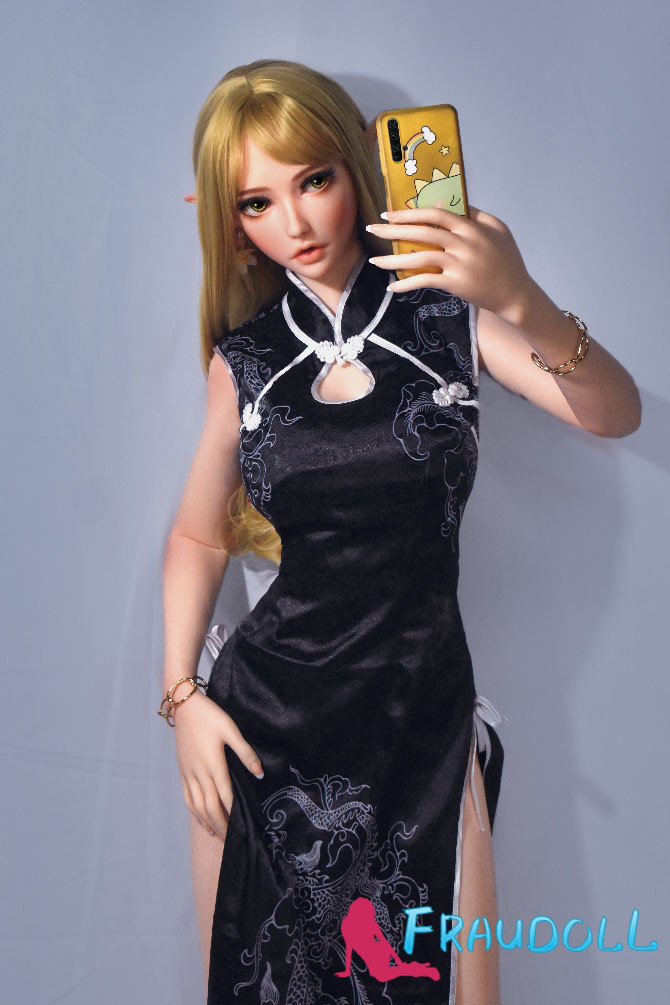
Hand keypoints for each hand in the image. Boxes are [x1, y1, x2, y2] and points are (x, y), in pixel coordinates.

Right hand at [173, 689, 263, 839]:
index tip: (244, 828)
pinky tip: (203, 822)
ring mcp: (189, 774)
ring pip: (198, 806)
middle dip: (223, 825)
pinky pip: (188, 798)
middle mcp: (199, 773)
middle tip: (234, 841)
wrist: (184, 707)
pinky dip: (196, 814)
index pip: (225, 797)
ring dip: (209, 823)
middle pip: (211, 807)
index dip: (234, 814)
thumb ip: (245, 753)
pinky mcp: (183, 772)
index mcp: (213, 764)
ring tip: (221, 836)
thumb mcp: (231, 730)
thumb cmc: (211, 716)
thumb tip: (259, 774)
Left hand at [366, 204, 533, 322]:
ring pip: (420, 258)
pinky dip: (408, 284)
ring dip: (394, 259)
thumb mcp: (497, 229)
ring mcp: (460, 264)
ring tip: (375, 261)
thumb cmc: (507, 260)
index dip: (410, 212)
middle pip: (422, 232)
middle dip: (394, 230)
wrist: (516, 294)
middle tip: (372, 229)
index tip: (390, 214)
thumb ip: (473, 214)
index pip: (435, 213)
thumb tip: (444, 202)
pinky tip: (392, 286)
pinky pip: (426, 281)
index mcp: (471, 227)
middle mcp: (464, 243)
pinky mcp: (456, 283)